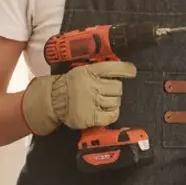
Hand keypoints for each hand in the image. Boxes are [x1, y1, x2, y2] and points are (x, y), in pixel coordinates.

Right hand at [21, 62, 136, 135]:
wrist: (53, 100)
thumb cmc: (69, 85)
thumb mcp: (81, 71)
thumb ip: (98, 70)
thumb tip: (119, 69)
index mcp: (89, 71)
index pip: (113, 68)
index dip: (126, 69)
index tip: (132, 71)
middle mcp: (92, 85)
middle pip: (118, 88)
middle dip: (115, 90)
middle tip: (107, 92)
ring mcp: (92, 101)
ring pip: (116, 102)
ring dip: (113, 102)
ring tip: (103, 101)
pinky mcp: (92, 116)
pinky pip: (112, 115)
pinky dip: (112, 113)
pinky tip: (106, 111)